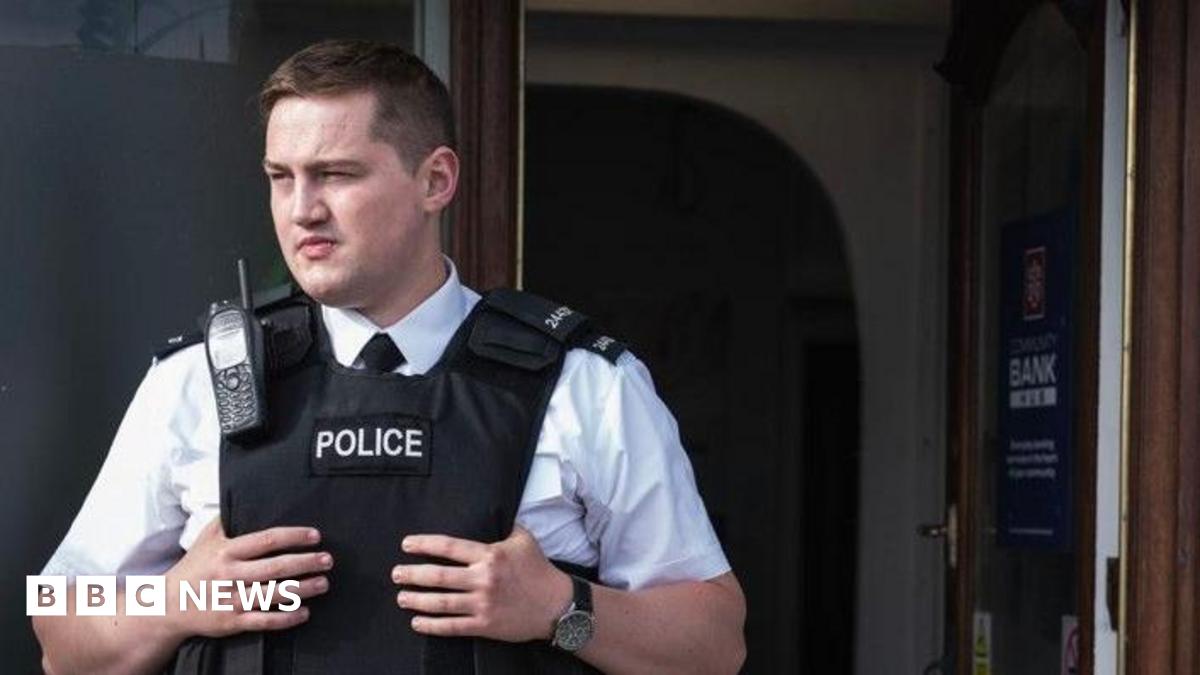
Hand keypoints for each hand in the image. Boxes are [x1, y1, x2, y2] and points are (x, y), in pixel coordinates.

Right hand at [163, 517, 332, 638]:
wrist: (167, 606)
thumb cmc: (193, 568)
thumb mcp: (205, 538)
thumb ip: (226, 519)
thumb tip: (243, 494)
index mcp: (226, 551)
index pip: (266, 540)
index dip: (294, 536)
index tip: (315, 535)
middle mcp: (230, 575)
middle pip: (276, 567)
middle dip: (305, 563)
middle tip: (327, 559)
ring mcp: (231, 600)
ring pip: (273, 594)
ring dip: (303, 589)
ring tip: (323, 583)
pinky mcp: (231, 622)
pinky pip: (264, 620)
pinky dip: (286, 617)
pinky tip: (304, 612)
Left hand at [391, 525, 572, 641]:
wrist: (556, 605)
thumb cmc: (539, 570)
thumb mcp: (524, 540)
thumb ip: (505, 526)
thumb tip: (492, 510)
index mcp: (490, 555)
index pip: (449, 547)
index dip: (424, 544)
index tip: (407, 544)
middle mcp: (483, 579)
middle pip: (438, 576)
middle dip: (412, 574)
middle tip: (396, 574)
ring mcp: (483, 604)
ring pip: (441, 602)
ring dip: (417, 600)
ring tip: (401, 597)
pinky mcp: (485, 625)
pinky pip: (452, 627)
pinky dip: (432, 626)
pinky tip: (417, 623)